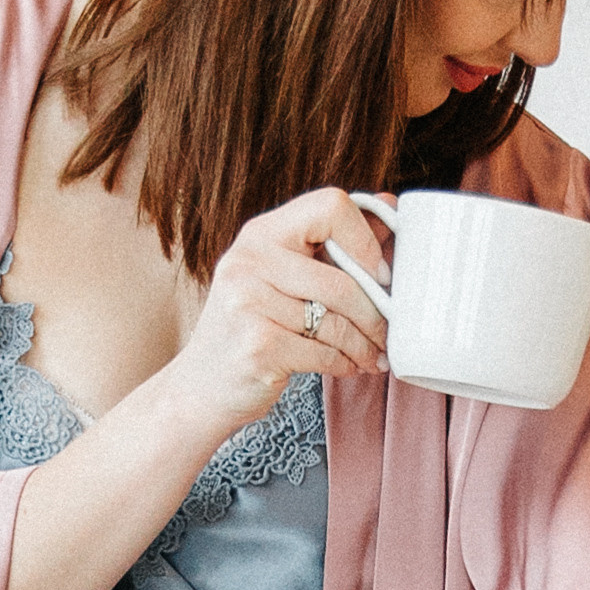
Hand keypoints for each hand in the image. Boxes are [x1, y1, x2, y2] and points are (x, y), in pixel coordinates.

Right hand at [158, 188, 389, 439]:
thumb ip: (334, 244)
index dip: (365, 239)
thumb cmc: (253, 327)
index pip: (330, 206)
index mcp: (261, 233)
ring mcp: (249, 304)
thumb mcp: (283, 277)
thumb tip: (388, 204)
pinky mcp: (258, 346)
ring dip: (365, 345)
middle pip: (342, 278)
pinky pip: (324, 353)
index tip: (379, 274)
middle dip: (376, 313)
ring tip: (373, 356)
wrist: (201, 386)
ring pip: (337, 322)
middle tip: (388, 331)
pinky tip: (347, 367)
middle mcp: (249, 261)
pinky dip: (344, 364)